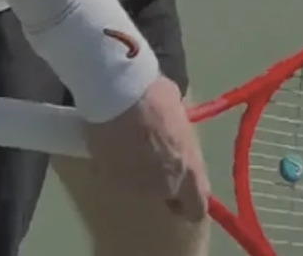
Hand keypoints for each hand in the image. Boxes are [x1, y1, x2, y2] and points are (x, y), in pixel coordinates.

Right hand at [82, 75, 210, 220]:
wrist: (117, 94)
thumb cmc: (156, 97)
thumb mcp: (180, 113)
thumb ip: (180, 135)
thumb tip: (175, 133)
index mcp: (187, 172)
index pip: (196, 207)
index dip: (190, 198)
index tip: (182, 185)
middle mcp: (161, 187)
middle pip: (164, 195)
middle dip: (160, 180)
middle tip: (152, 154)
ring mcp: (132, 185)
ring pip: (138, 186)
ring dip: (137, 171)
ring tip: (129, 143)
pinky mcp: (106, 177)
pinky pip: (115, 174)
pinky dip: (115, 163)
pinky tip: (112, 141)